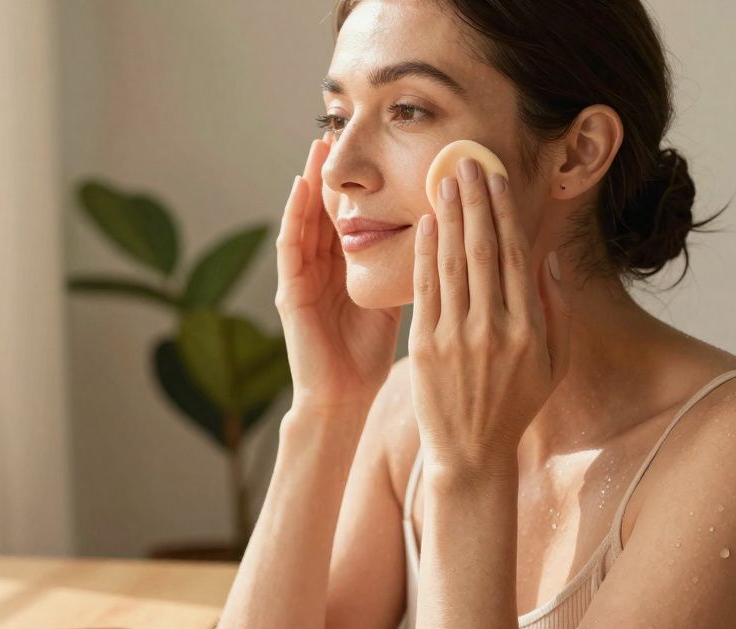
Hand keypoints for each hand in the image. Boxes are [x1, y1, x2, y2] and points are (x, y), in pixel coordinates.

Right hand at [275, 133, 401, 411]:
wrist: (343, 397)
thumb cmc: (369, 354)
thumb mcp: (394, 299)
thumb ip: (409, 268)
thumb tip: (447, 235)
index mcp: (344, 267)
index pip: (350, 213)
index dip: (359, 180)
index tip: (377, 144)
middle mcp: (319, 266)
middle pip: (324, 207)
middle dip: (331, 169)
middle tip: (341, 125)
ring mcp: (300, 277)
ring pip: (304, 217)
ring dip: (309, 180)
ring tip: (318, 143)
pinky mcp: (288, 292)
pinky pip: (289, 246)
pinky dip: (293, 214)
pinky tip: (300, 187)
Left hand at [408, 158, 571, 474]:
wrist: (470, 453)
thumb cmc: (515, 405)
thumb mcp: (553, 362)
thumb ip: (556, 309)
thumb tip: (549, 255)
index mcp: (530, 329)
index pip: (514, 256)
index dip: (503, 212)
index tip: (495, 177)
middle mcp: (494, 329)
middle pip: (483, 250)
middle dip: (474, 201)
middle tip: (466, 161)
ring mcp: (457, 338)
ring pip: (452, 264)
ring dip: (447, 217)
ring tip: (444, 180)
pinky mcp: (425, 347)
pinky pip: (426, 290)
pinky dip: (425, 255)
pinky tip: (425, 224)